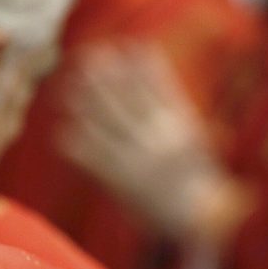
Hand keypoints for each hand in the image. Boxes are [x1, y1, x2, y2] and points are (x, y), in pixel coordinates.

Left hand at [58, 40, 249, 243]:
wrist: (204, 222)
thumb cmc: (202, 183)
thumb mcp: (197, 142)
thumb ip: (177, 114)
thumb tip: (158, 87)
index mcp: (181, 124)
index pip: (158, 86)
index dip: (139, 65)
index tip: (125, 46)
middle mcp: (159, 137)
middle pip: (125, 98)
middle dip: (104, 76)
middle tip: (85, 57)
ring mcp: (138, 158)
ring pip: (104, 122)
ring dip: (83, 103)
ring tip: (66, 88)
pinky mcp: (121, 181)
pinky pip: (92, 156)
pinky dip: (76, 142)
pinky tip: (63, 131)